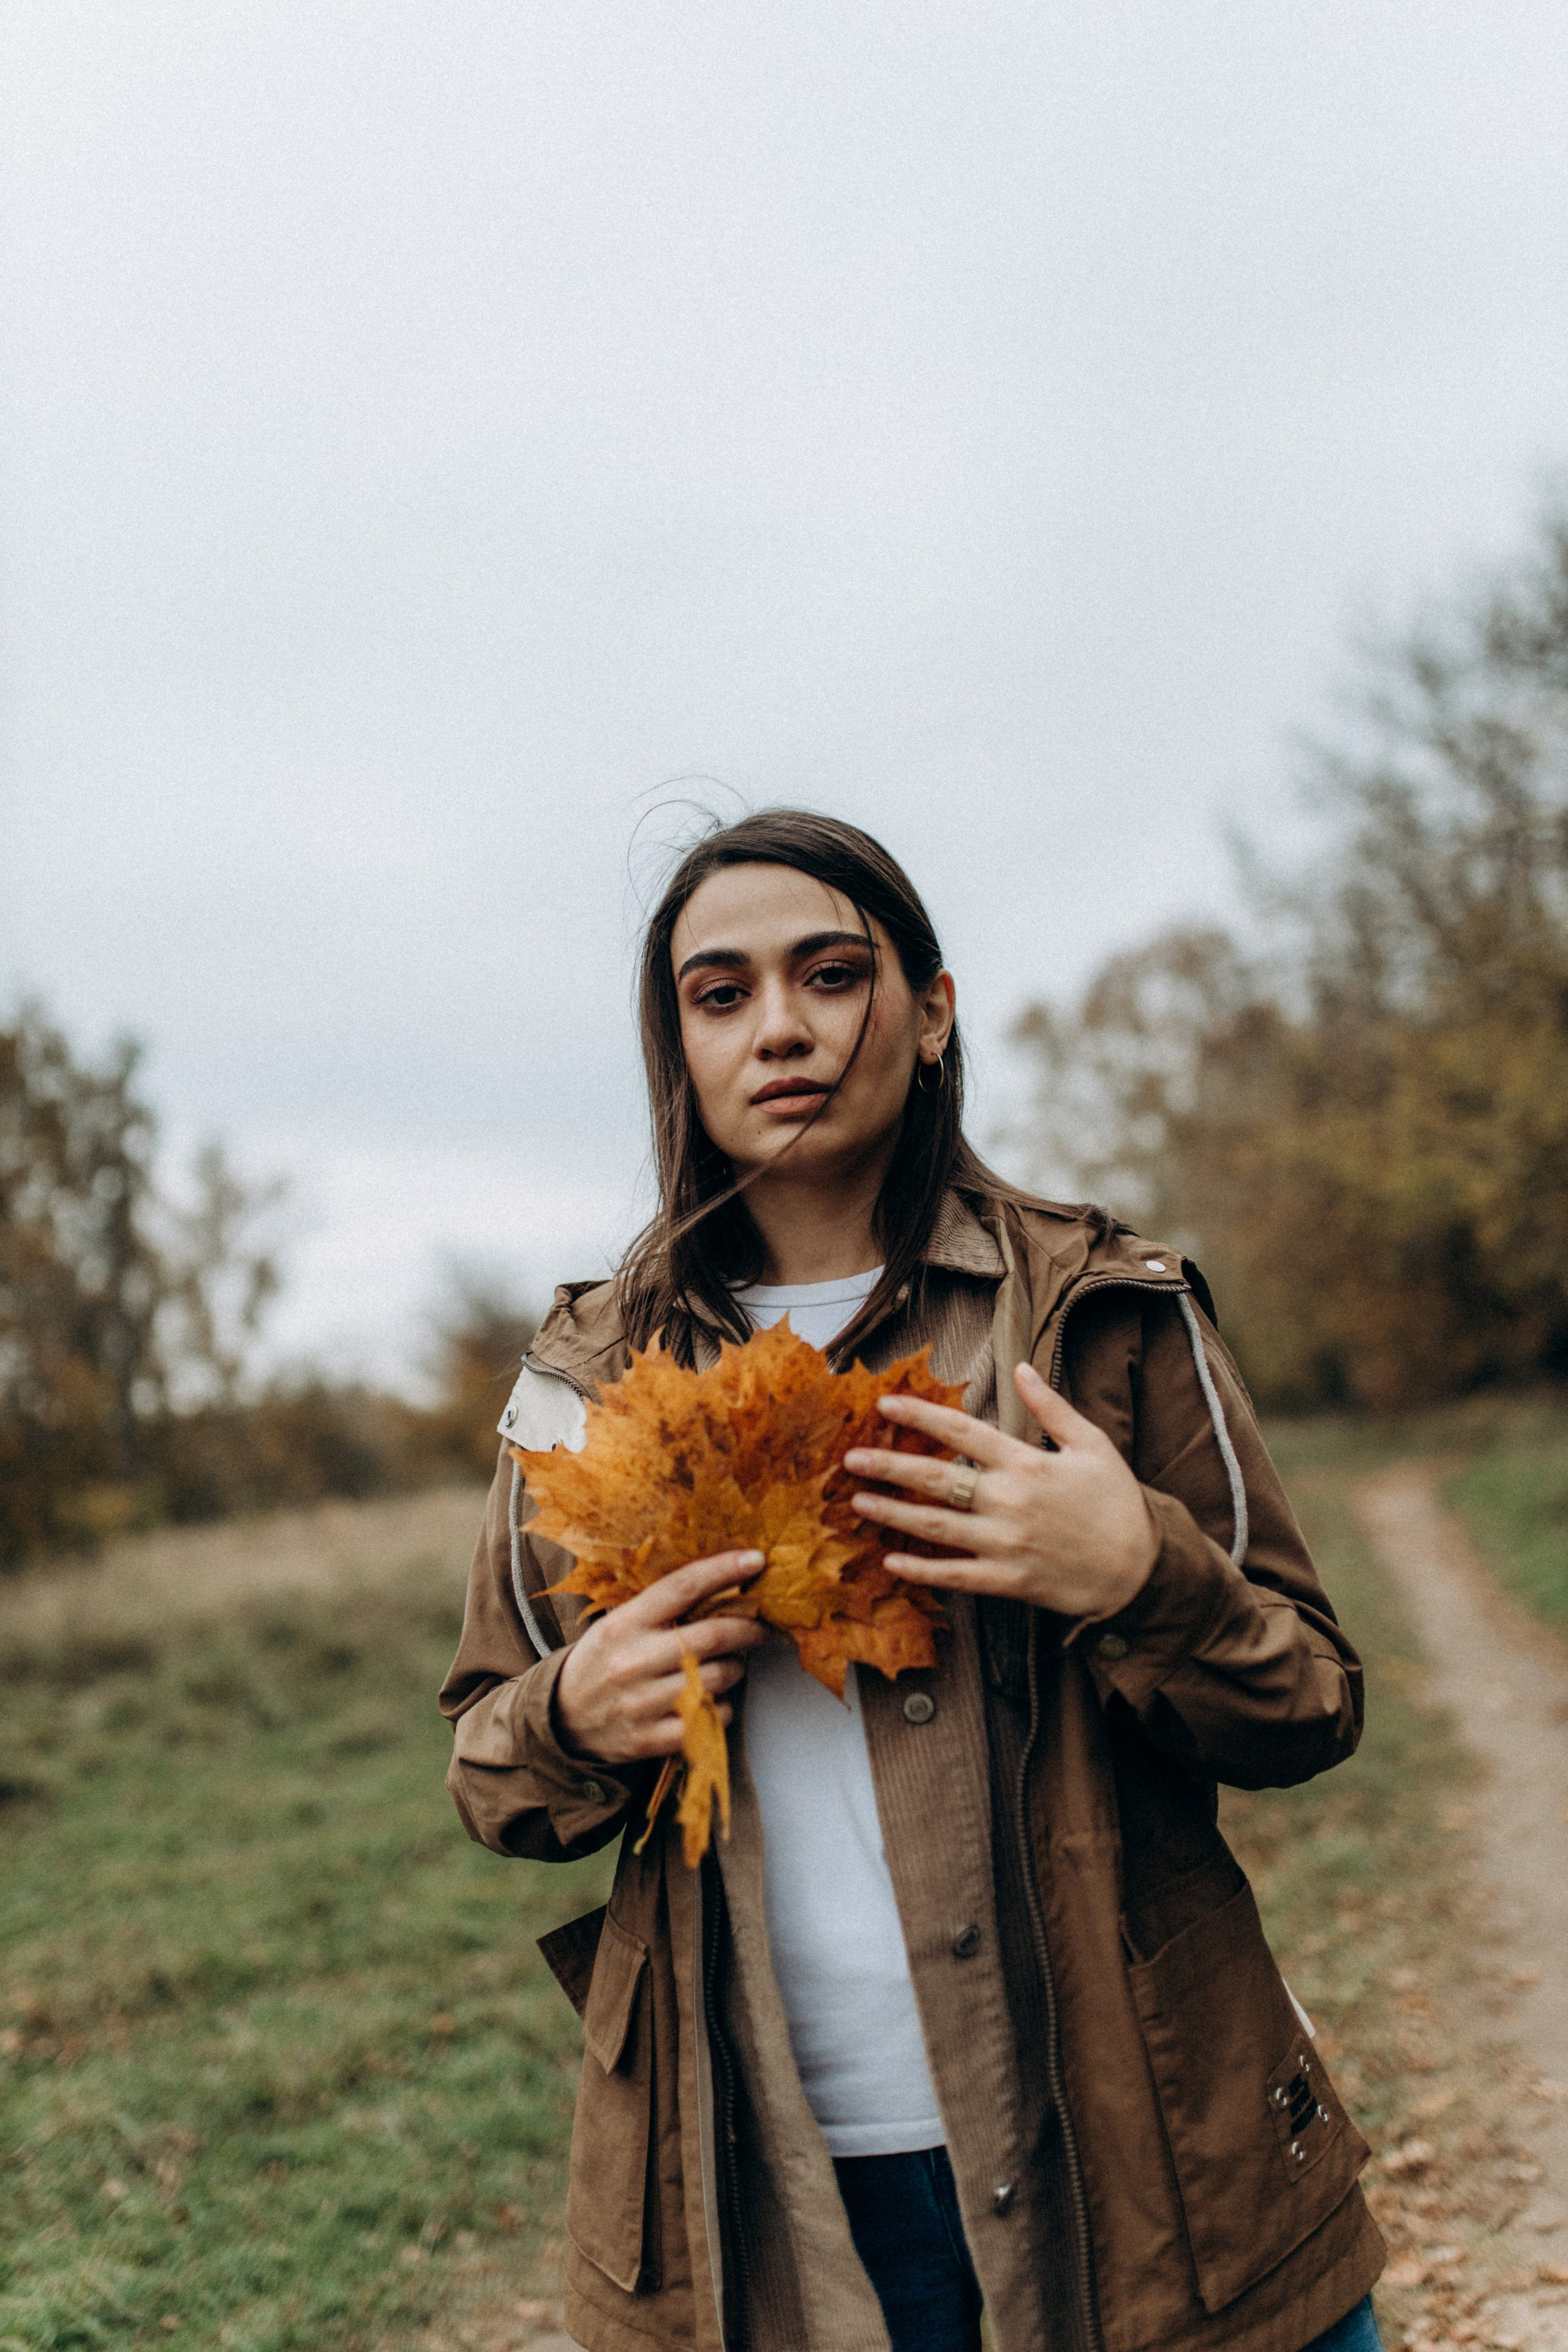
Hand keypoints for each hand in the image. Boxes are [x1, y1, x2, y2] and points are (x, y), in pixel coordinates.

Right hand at [553, 1550, 768, 1766]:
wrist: (562, 1719)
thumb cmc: (601, 1662)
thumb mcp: (617, 1624)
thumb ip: (660, 1609)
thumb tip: (719, 1585)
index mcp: (625, 1624)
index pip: (682, 1587)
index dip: (724, 1570)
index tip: (755, 1560)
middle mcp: (634, 1660)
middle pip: (712, 1635)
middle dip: (749, 1627)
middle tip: (762, 1625)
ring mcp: (641, 1702)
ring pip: (716, 1679)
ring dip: (735, 1668)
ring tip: (729, 1664)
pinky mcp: (649, 1738)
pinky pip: (708, 1720)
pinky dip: (721, 1709)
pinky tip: (713, 1700)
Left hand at [843, 1362, 1157, 1619]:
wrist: (1142, 1569)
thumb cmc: (1118, 1502)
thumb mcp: (1092, 1444)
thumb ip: (1051, 1407)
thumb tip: (1020, 1368)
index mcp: (1026, 1463)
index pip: (961, 1433)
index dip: (920, 1416)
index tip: (884, 1405)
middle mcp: (1008, 1502)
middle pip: (935, 1480)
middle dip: (889, 1466)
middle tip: (850, 1459)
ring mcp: (1004, 1545)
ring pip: (935, 1528)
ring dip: (892, 1515)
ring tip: (857, 1504)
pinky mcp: (1008, 1582)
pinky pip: (955, 1575)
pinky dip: (921, 1570)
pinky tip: (890, 1562)